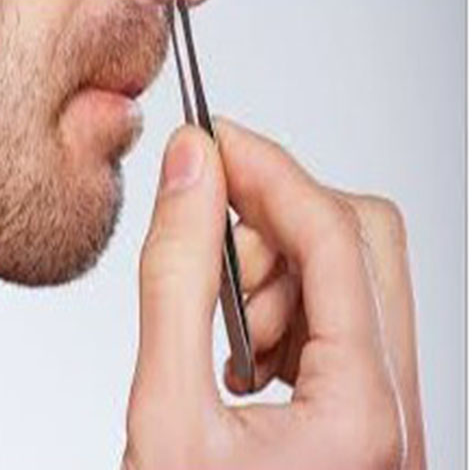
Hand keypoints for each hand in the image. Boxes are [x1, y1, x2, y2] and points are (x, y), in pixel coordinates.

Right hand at [123, 119, 424, 468]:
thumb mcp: (163, 411)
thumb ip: (176, 280)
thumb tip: (190, 172)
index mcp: (362, 415)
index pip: (333, 237)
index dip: (269, 170)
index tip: (213, 140)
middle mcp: (392, 406)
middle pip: (363, 243)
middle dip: (277, 217)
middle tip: (208, 221)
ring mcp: (380, 404)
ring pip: (348, 273)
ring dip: (273, 270)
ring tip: (217, 328)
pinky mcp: (355, 401)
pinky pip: (331, 312)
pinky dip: (277, 304)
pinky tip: (237, 352)